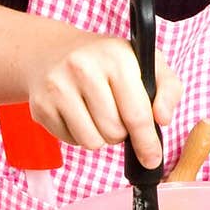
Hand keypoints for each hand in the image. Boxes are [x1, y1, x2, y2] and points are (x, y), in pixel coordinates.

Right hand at [27, 22, 181, 168]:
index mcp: (116, 57)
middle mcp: (83, 68)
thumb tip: (163, 119)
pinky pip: (71, 141)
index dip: (148, 142)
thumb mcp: (146, 63)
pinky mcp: (41, 106)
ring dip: (100, 136)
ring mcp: (58, 87)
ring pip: (92, 142)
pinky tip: (77, 112)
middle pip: (114, 132)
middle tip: (116, 114)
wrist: (53, 51)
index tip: (152, 158)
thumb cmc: (107, 62)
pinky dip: (79, 134)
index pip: (137, 114)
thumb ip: (168, 89)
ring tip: (97, 113)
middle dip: (121, 133)